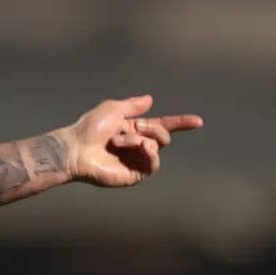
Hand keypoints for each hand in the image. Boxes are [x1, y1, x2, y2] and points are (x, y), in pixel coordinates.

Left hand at [62, 94, 202, 186]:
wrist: (77, 149)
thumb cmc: (90, 128)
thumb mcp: (112, 109)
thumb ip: (133, 105)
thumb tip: (150, 99)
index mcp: (133, 129)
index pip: (162, 126)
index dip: (180, 123)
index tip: (198, 121)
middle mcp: (137, 144)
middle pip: (163, 135)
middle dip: (151, 128)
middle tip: (131, 128)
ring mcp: (136, 160)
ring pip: (158, 147)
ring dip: (141, 140)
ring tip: (119, 141)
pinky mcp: (135, 175)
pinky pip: (153, 164)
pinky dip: (147, 152)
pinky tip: (133, 148)